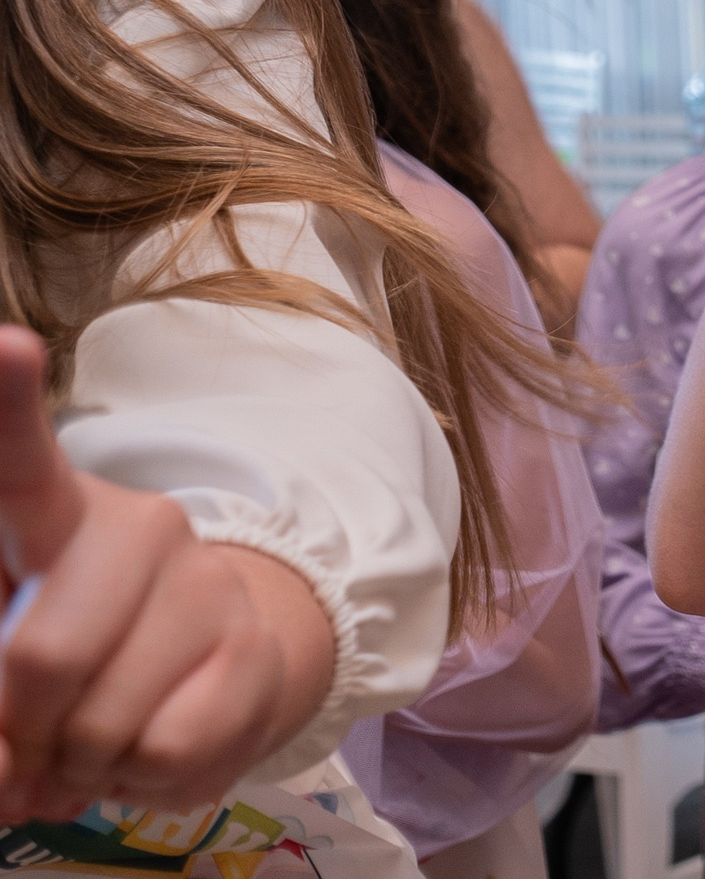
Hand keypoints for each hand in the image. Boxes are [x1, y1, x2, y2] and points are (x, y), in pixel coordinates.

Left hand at [0, 327, 333, 819]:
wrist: (211, 669)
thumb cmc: (71, 652)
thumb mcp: (8, 649)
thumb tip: (1, 761)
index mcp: (55, 515)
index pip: (23, 459)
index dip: (5, 402)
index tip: (2, 347)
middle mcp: (140, 530)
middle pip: (43, 656)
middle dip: (17, 734)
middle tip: (24, 750)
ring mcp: (207, 585)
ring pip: (103, 721)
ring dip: (76, 767)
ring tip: (89, 748)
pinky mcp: (256, 650)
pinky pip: (168, 751)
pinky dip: (138, 780)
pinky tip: (146, 750)